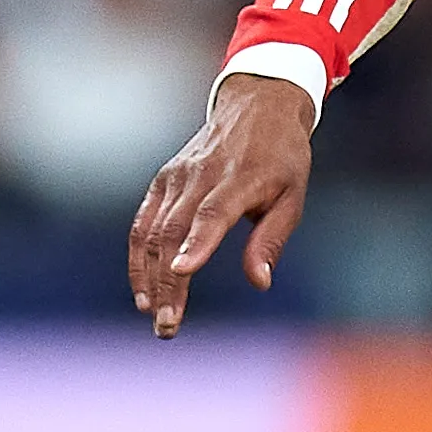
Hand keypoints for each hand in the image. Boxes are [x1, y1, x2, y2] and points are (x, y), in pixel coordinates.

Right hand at [128, 72, 316, 338]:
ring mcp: (177, 177)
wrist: (257, 106)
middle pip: (175, 231)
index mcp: (240, 178)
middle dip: (168, 282)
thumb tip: (260, 282)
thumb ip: (271, 239)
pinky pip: (143, 223)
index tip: (183, 272)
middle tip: (168, 325)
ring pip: (153, 231)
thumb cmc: (282, 158)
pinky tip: (143, 290)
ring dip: (148, 277)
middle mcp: (201, 176)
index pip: (213, 213)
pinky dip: (138, 257)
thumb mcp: (293, 196)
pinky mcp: (163, 181)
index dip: (197, 243)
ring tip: (153, 314)